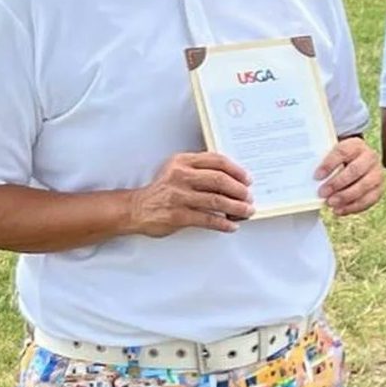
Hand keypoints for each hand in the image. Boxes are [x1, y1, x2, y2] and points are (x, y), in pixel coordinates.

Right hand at [128, 152, 252, 236]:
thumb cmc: (161, 190)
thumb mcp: (176, 170)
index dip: (236, 170)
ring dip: (236, 207)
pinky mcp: (178, 215)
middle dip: (239, 190)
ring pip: (217, 200)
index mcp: (183, 161)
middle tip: (249, 197)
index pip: (216, 160)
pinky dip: (223, 223)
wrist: (136, 208)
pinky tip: (231, 225)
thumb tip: (232, 179)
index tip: (247, 179)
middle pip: (219, 180)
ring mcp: (179, 196)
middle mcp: (181, 176)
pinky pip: (207, 219)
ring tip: (247, 211)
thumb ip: (199, 169)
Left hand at [315, 137, 383, 215]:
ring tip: (330, 203)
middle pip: (354, 170)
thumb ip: (324, 163)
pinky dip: (353, 207)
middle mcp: (370, 157)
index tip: (316, 176)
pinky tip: (340, 210)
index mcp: (356, 145)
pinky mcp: (379, 188)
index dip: (329, 164)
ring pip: (363, 186)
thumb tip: (313, 179)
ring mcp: (377, 173)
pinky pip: (368, 199)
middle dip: (337, 183)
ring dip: (345, 197)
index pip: (342, 152)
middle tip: (322, 193)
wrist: (359, 161)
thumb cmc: (341, 160)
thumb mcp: (334, 154)